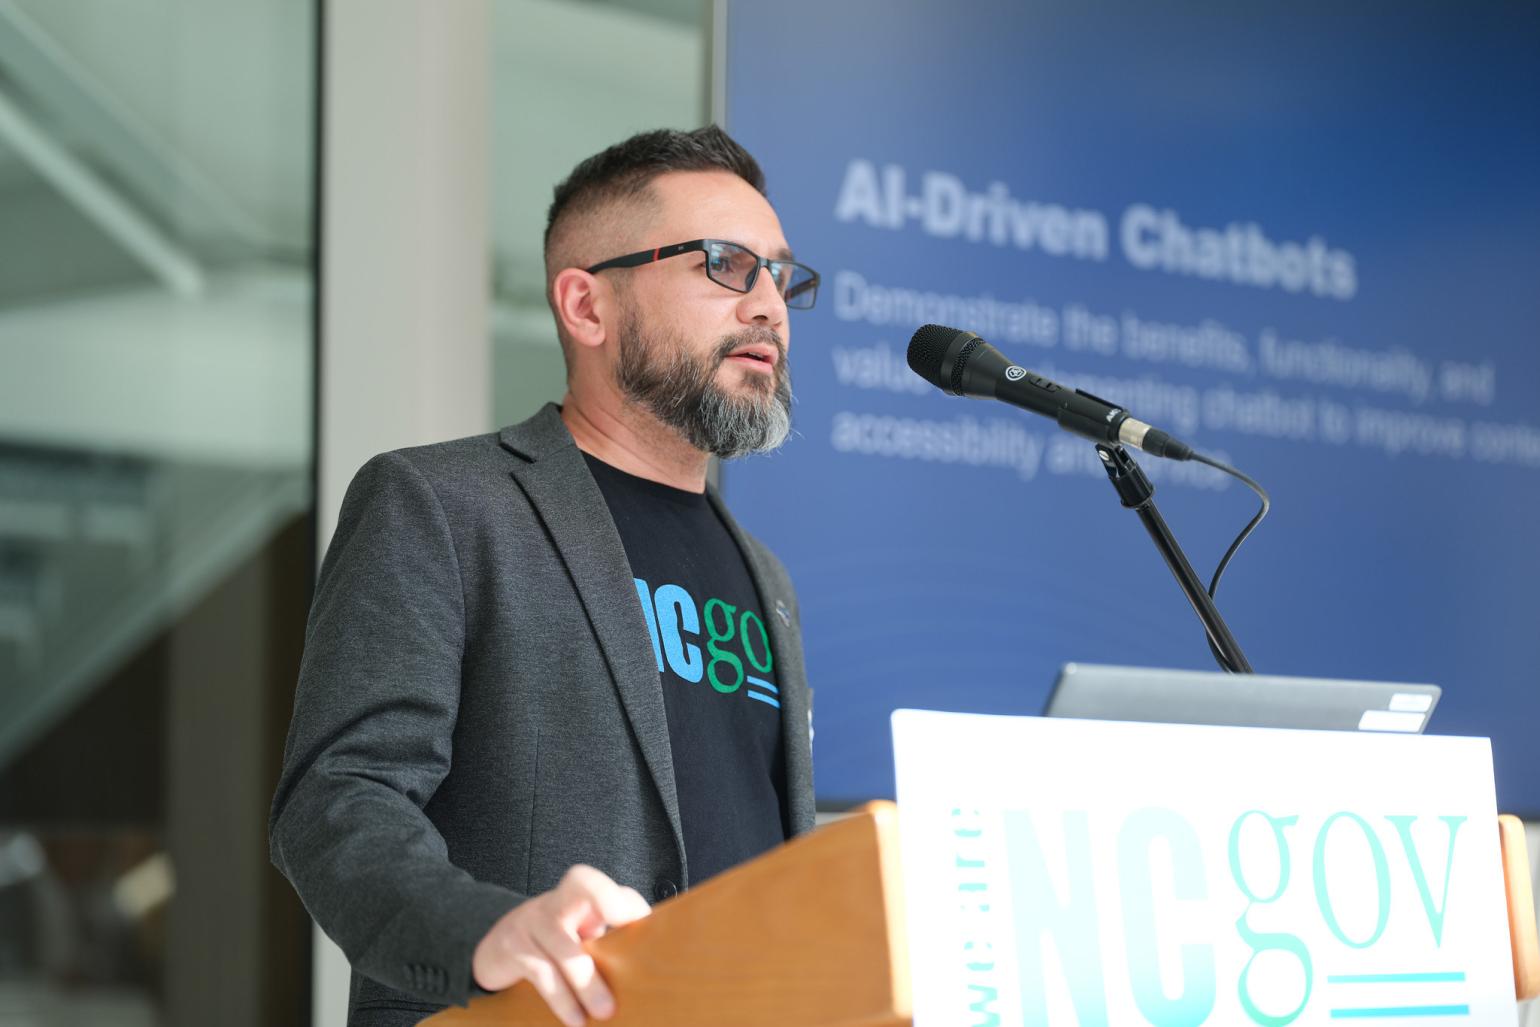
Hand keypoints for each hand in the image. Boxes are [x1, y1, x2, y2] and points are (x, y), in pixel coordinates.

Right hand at [472, 865, 650, 1025]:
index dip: (628, 902)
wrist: (495, 949)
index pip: (611, 887)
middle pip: (582, 881)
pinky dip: (561, 999)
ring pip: (564, 944)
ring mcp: (532, 920)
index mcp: (579, 896)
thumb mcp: (579, 935)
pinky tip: (575, 1019)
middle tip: (629, 932)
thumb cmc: (551, 943)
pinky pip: (541, 972)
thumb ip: (608, 940)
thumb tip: (646, 968)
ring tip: (605, 1011)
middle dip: (606, 898)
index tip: (644, 924)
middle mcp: (556, 901)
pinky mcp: (512, 947)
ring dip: (586, 982)